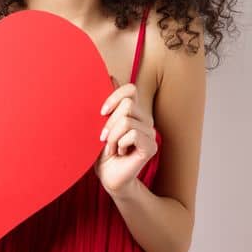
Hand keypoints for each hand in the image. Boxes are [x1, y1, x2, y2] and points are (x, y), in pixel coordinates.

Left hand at [93, 75, 157, 194]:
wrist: (107, 175)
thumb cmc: (101, 151)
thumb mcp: (100, 123)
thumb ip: (108, 102)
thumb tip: (111, 75)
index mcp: (134, 112)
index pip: (131, 89)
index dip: (114, 96)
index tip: (101, 112)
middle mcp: (145, 120)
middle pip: (127, 105)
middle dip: (109, 122)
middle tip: (104, 138)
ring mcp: (150, 133)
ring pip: (127, 120)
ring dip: (112, 136)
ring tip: (111, 147)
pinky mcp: (151, 147)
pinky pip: (133, 134)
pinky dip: (119, 143)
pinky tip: (119, 153)